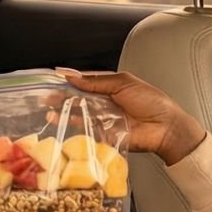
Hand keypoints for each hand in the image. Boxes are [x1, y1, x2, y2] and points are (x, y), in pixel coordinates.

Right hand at [54, 68, 206, 166]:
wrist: (165, 127)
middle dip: (62, 96)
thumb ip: (97, 81)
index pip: (85, 81)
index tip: (54, 79)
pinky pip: (86, 129)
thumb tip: (73, 77)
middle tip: (46, 96)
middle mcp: (104, 102)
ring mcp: (103, 119)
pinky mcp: (104, 134)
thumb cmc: (151, 101)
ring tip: (48, 108)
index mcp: (110, 86)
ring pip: (79, 113)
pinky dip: (73, 125)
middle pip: (79, 98)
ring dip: (64, 111)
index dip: (70, 80)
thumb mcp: (123, 82)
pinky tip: (59, 121)